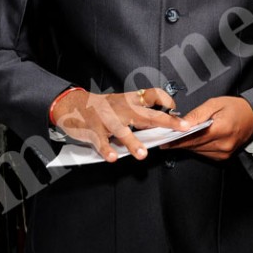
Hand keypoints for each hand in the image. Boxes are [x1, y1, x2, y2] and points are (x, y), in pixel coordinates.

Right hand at [51, 87, 190, 161]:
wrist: (72, 103)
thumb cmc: (101, 106)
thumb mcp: (122, 102)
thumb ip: (139, 111)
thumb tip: (160, 123)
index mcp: (130, 100)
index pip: (152, 95)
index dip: (166, 100)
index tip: (176, 108)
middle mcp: (121, 108)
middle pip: (146, 114)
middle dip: (166, 121)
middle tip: (180, 128)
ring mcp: (107, 119)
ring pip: (122, 131)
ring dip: (132, 143)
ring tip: (142, 154)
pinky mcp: (93, 130)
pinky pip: (100, 141)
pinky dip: (106, 149)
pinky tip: (113, 157)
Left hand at [162, 96, 252, 160]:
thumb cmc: (235, 107)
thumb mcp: (215, 103)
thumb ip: (197, 115)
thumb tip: (181, 124)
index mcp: (221, 129)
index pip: (193, 138)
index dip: (176, 140)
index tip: (163, 141)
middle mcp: (223, 144)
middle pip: (194, 146)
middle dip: (179, 142)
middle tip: (165, 138)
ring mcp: (224, 153)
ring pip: (197, 151)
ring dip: (187, 145)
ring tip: (177, 138)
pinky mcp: (224, 157)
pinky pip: (204, 153)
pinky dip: (197, 147)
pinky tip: (193, 140)